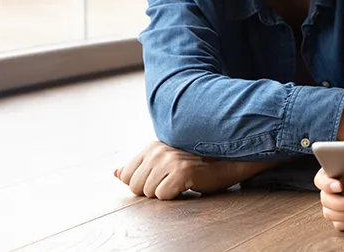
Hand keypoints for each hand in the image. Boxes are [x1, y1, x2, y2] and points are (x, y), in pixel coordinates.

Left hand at [114, 141, 276, 199]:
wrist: (228, 162)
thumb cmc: (198, 164)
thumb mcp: (166, 162)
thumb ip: (139, 166)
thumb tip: (115, 173)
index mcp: (152, 146)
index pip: (126, 176)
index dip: (143, 183)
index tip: (162, 178)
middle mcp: (158, 150)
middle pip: (135, 187)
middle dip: (153, 190)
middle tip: (174, 181)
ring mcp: (170, 160)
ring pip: (149, 193)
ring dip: (166, 192)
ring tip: (182, 182)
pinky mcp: (182, 171)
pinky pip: (163, 196)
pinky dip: (175, 196)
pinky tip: (187, 185)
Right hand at [314, 167, 343, 230]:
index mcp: (328, 176)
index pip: (320, 181)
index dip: (328, 184)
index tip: (340, 186)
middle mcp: (327, 192)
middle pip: (325, 200)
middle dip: (342, 203)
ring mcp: (332, 207)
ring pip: (329, 214)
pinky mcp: (339, 219)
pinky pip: (339, 225)